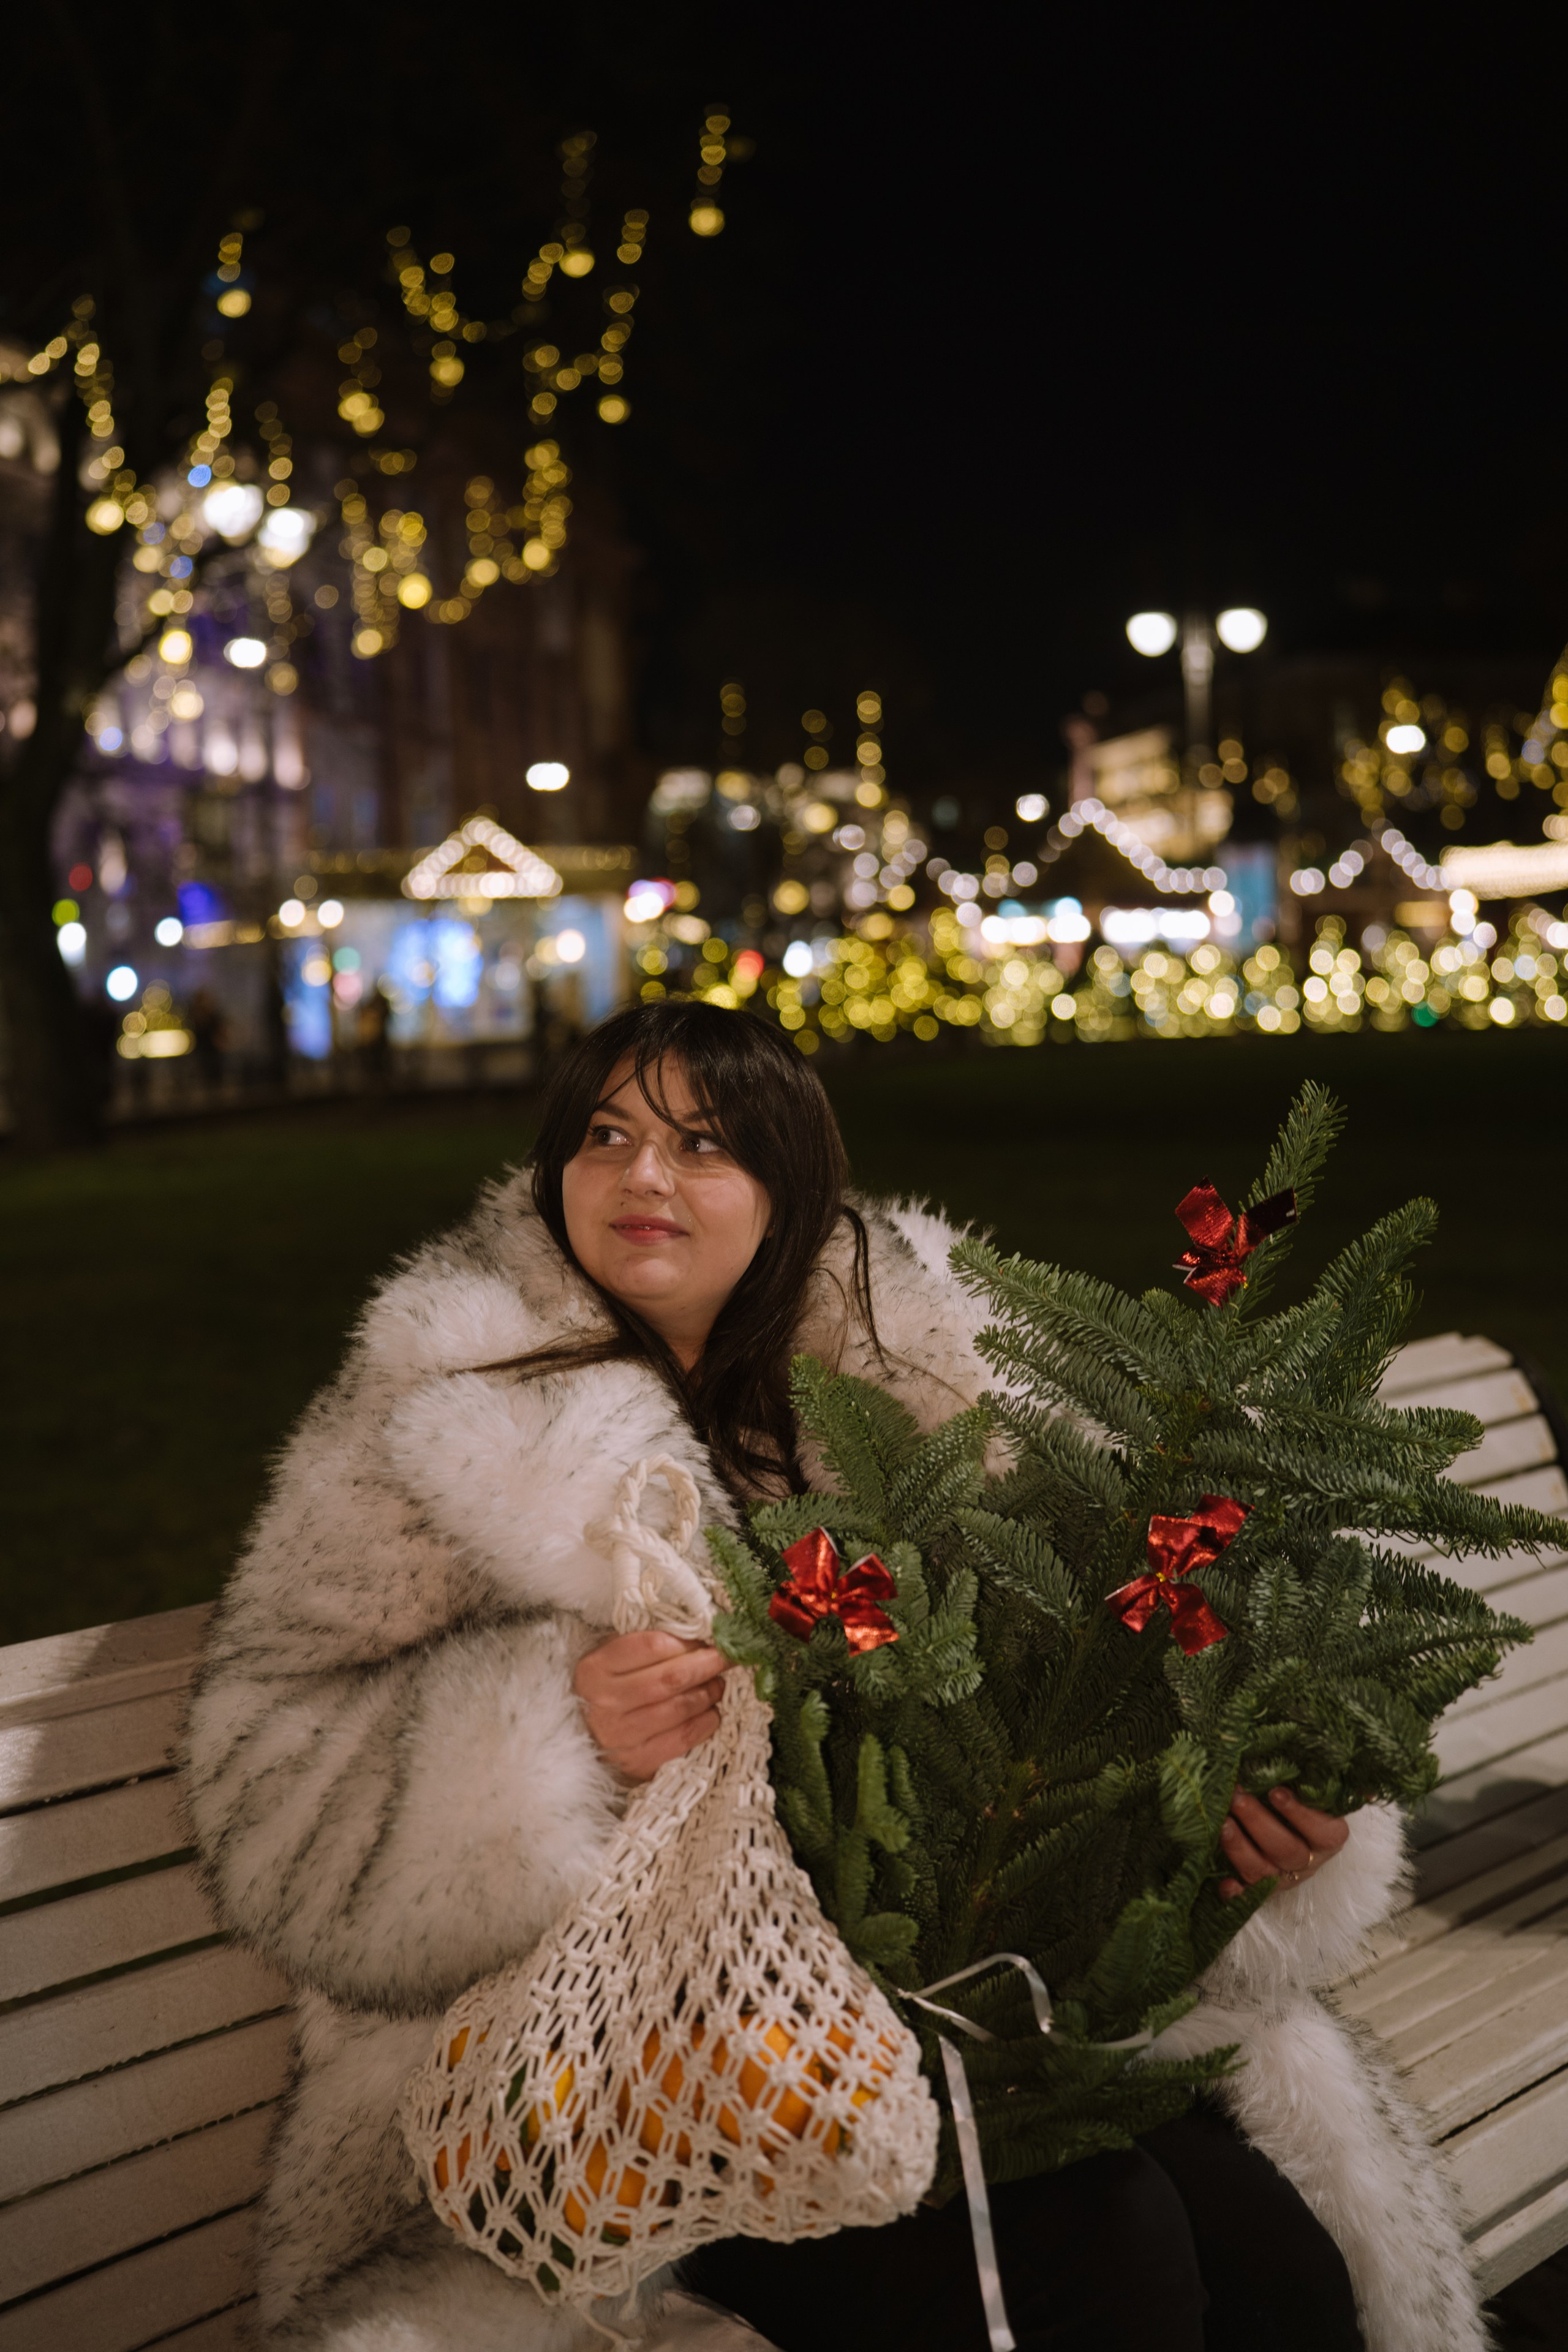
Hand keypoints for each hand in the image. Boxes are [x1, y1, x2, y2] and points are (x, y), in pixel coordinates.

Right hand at [574, 1629, 729, 1782]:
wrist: (585, 1737)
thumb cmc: (609, 1689)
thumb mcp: (614, 1659)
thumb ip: (648, 1645)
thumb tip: (699, 1637)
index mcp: (596, 1669)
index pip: (652, 1646)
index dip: (688, 1642)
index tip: (708, 1639)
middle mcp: (604, 1702)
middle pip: (670, 1678)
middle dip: (706, 1665)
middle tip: (726, 1658)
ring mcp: (619, 1736)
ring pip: (679, 1709)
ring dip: (708, 1694)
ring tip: (717, 1685)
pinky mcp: (636, 1762)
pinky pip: (682, 1739)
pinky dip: (705, 1724)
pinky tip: (711, 1713)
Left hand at [1219, 1786, 1349, 1900]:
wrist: (1288, 1829)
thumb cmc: (1304, 1804)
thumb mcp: (1321, 1794)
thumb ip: (1339, 1788)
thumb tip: (1370, 1789)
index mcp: (1328, 1838)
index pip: (1322, 1831)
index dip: (1300, 1814)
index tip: (1276, 1792)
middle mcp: (1307, 1862)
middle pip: (1286, 1850)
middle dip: (1259, 1823)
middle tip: (1237, 1797)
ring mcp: (1281, 1877)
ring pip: (1263, 1871)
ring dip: (1240, 1848)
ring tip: (1222, 1823)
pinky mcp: (1258, 1888)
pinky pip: (1247, 1896)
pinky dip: (1236, 1893)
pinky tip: (1224, 1884)